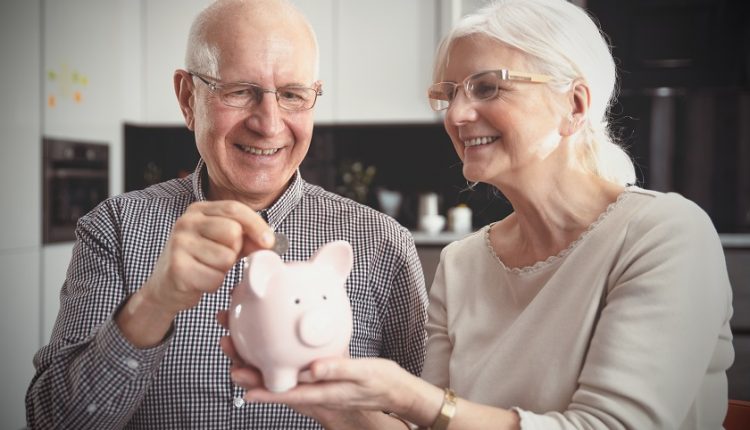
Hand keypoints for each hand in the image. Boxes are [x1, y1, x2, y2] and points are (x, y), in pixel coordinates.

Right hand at [117, 201, 274, 346]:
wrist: (165, 287)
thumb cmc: (199, 261)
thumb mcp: (221, 241)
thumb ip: (245, 236)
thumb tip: (269, 242)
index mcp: (199, 210)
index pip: (235, 209)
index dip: (256, 225)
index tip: (269, 242)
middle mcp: (186, 222)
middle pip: (233, 232)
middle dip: (235, 251)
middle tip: (222, 258)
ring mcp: (179, 244)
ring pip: (226, 258)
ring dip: (223, 270)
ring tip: (208, 268)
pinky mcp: (177, 268)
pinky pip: (215, 278)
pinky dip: (213, 284)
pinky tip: (200, 280)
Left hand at [217, 311, 379, 427]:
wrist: (395, 389)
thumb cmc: (381, 383)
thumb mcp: (364, 374)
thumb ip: (339, 370)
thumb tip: (313, 370)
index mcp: (323, 392)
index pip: (287, 393)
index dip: (262, 389)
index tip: (240, 386)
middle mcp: (314, 389)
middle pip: (276, 382)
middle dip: (250, 370)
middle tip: (228, 353)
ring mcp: (315, 383)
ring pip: (281, 374)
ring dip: (258, 362)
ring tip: (237, 347)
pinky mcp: (319, 374)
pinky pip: (293, 368)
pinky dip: (278, 358)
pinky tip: (269, 346)